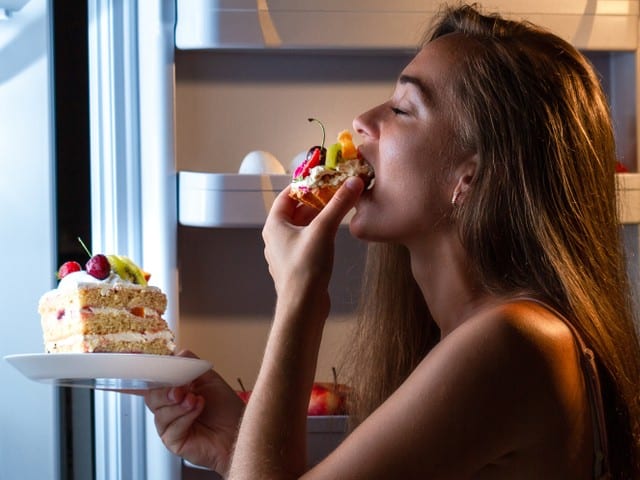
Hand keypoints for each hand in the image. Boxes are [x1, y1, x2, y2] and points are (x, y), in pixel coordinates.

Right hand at [144, 350, 244, 474]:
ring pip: (160, 413)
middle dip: (166, 392)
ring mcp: (169, 426)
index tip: (163, 372)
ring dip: (179, 405)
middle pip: (152, 397)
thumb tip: (176, 354)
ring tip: (196, 400)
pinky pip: (170, 428)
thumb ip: (191, 365)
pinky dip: (185, 417)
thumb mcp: (208, 378)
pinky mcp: (173, 441)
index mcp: (174, 392)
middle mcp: (168, 409)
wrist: (238, 429)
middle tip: (181, 390)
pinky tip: (198, 410)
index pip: (155, 383)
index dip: (155, 377)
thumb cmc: (225, 408)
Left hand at [263, 177, 364, 298]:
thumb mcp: (323, 230)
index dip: (305, 184)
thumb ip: (338, 204)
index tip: (323, 178)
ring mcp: (286, 252)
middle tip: (336, 192)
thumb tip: (352, 183)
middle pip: (296, 210)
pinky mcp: (297, 264)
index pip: (287, 195)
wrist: (303, 307)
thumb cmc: (304, 270)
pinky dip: (320, 233)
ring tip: (339, 209)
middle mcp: (276, 237)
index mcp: (274, 225)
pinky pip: (307, 241)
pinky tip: (334, 233)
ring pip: (303, 226)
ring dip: (320, 217)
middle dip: (316, 200)